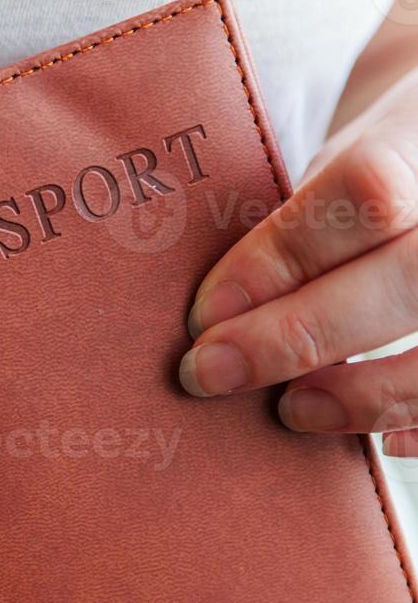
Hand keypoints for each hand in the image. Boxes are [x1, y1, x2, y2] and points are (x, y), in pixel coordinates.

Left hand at [179, 68, 417, 453]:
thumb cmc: (377, 170)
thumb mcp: (332, 166)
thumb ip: (290, 227)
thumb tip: (209, 321)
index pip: (366, 192)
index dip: (278, 260)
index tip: (204, 313)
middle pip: (410, 278)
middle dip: (302, 335)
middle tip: (212, 373)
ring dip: (369, 393)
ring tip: (294, 409)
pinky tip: (381, 437)